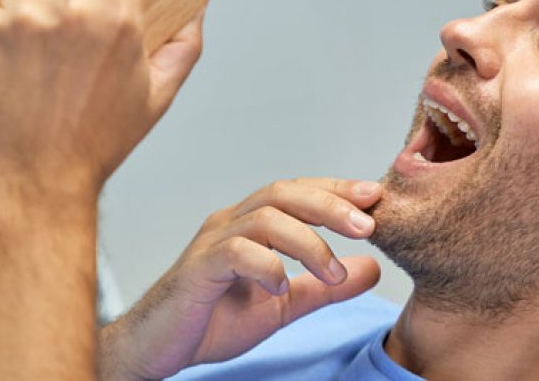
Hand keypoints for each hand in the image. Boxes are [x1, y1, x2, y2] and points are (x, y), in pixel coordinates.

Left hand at [0, 0, 202, 202]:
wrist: (37, 179)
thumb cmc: (94, 143)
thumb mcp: (156, 96)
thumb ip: (183, 45)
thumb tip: (197, 7)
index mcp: (119, 18)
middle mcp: (72, 11)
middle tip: (56, 18)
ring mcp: (23, 18)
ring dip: (18, 1)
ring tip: (27, 47)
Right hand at [101, 178, 383, 379]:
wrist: (162, 348)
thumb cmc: (213, 320)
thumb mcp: (284, 305)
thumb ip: (324, 287)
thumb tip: (373, 268)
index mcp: (252, 225)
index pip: (298, 193)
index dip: (336, 190)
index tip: (375, 196)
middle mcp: (232, 223)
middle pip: (284, 193)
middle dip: (330, 205)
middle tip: (367, 226)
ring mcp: (212, 242)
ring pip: (265, 218)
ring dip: (308, 243)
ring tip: (334, 274)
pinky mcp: (198, 268)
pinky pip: (236, 252)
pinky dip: (267, 267)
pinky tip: (281, 289)